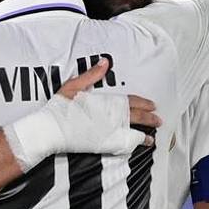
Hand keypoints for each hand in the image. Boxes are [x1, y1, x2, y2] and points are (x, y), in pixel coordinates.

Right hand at [5, 59, 159, 170]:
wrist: (50, 130)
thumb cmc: (60, 108)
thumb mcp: (74, 86)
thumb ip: (92, 75)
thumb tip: (105, 63)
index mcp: (106, 102)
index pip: (130, 102)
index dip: (143, 103)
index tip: (152, 105)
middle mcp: (111, 118)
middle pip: (136, 117)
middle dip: (149, 118)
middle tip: (158, 119)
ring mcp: (108, 132)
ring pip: (133, 132)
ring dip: (145, 133)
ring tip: (153, 136)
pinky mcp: (103, 145)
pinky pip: (124, 145)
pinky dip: (134, 145)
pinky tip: (139, 146)